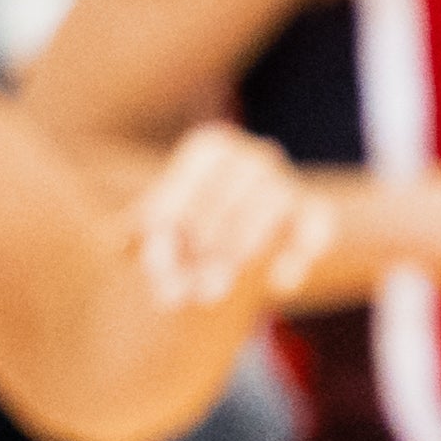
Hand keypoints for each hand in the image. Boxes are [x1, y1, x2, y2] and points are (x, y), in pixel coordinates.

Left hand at [131, 124, 329, 311]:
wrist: (226, 234)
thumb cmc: (181, 228)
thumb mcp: (154, 233)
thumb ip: (141, 237)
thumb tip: (123, 244)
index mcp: (214, 146)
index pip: (194, 173)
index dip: (175, 205)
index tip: (153, 241)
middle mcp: (255, 156)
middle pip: (232, 192)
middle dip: (202, 243)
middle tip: (178, 285)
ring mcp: (287, 183)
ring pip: (271, 206)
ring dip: (239, 251)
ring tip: (207, 294)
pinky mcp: (314, 214)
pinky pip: (317, 225)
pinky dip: (301, 253)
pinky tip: (278, 285)